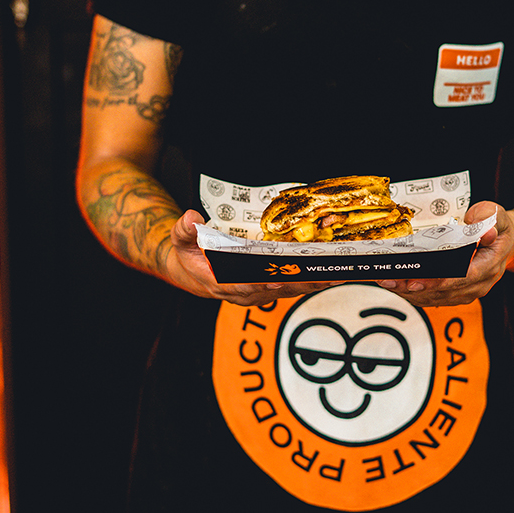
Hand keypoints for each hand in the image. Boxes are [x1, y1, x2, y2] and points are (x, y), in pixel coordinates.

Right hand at [162, 209, 341, 305]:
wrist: (194, 273)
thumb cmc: (190, 256)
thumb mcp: (181, 241)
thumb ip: (184, 230)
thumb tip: (191, 218)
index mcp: (220, 283)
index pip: (241, 286)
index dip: (258, 284)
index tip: (274, 281)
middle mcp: (242, 293)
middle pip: (273, 291)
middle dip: (296, 283)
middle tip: (317, 275)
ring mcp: (258, 294)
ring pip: (287, 291)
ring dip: (309, 284)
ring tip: (332, 276)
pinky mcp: (269, 291)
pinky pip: (291, 288)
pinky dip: (310, 282)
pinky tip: (329, 276)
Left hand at [378, 201, 513, 306]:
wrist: (503, 242)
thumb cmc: (497, 227)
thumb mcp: (496, 214)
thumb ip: (486, 217)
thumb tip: (480, 228)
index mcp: (490, 264)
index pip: (464, 277)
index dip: (441, 280)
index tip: (419, 280)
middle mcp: (480, 283)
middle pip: (445, 290)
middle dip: (417, 287)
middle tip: (393, 280)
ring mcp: (469, 291)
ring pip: (437, 297)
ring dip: (411, 292)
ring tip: (390, 282)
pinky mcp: (458, 294)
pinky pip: (434, 298)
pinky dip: (415, 294)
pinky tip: (398, 286)